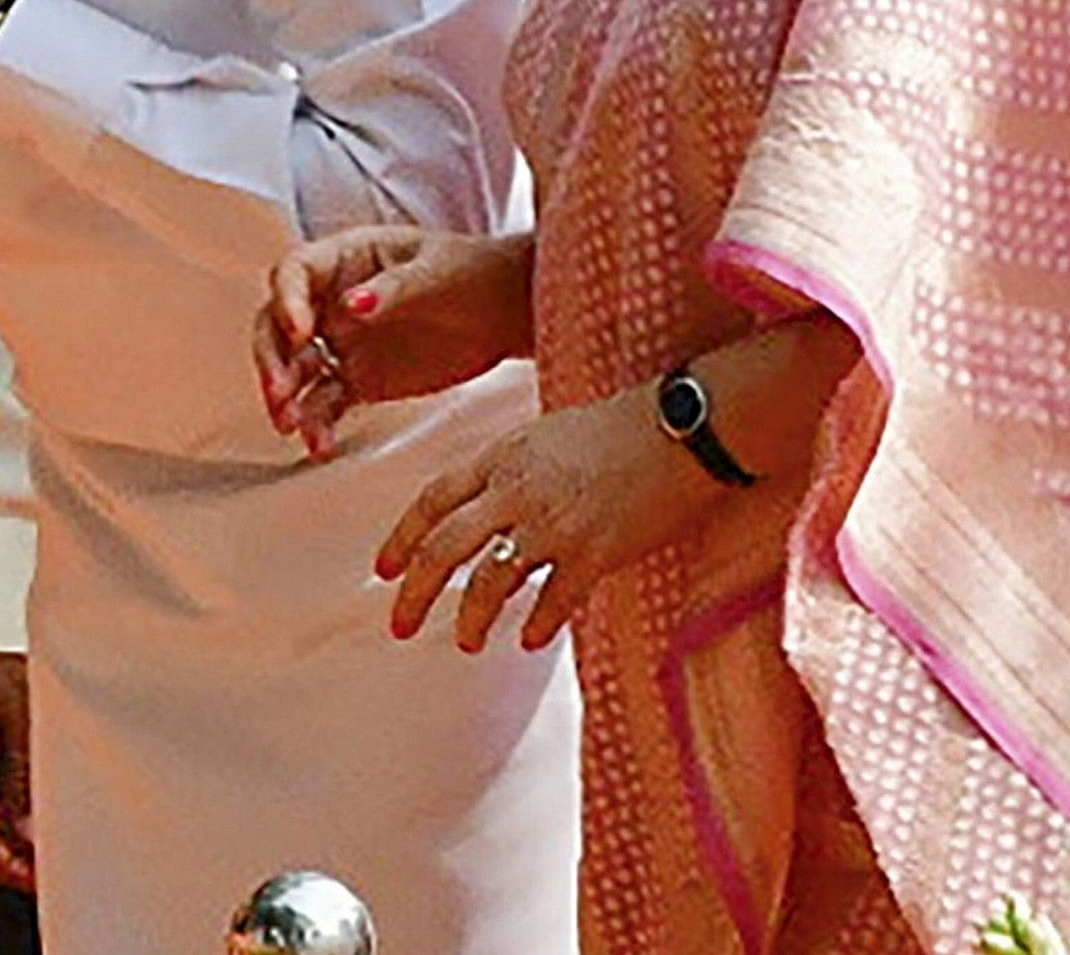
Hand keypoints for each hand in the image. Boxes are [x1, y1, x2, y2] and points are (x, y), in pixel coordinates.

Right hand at [254, 228, 535, 458]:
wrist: (509, 314)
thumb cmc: (475, 274)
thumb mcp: (437, 272)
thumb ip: (394, 289)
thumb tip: (350, 304)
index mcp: (347, 257)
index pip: (296, 272)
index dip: (288, 299)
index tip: (299, 330)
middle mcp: (333, 299)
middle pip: (278, 325)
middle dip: (272, 357)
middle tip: (279, 388)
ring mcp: (343, 342)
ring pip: (296, 369)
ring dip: (286, 396)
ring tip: (290, 424)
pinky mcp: (359, 381)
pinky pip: (325, 404)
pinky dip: (317, 425)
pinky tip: (319, 446)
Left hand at [377, 389, 724, 654]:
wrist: (683, 428)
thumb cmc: (620, 428)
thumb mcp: (546, 434)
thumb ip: (509, 469)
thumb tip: (480, 506)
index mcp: (503, 456)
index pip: (432, 500)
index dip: (401, 539)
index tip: (385, 572)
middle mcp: (518, 491)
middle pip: (444, 547)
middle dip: (415, 593)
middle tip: (400, 626)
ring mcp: (555, 523)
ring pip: (490, 582)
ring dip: (471, 619)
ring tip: (467, 642)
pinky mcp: (596, 551)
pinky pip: (552, 601)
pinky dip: (536, 624)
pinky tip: (528, 638)